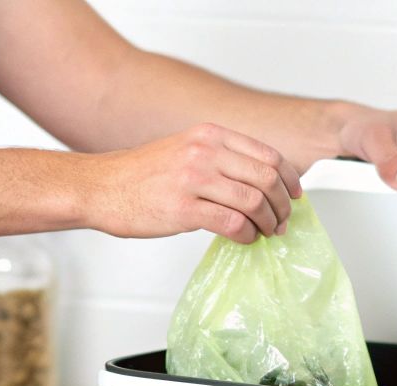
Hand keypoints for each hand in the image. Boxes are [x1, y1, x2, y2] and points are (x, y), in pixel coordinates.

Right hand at [90, 122, 301, 243]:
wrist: (101, 187)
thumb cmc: (142, 175)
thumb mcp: (186, 150)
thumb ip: (222, 159)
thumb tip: (260, 183)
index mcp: (210, 135)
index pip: (268, 155)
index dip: (290, 180)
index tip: (295, 197)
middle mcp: (204, 151)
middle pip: (267, 178)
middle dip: (283, 205)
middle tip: (282, 222)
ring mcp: (193, 179)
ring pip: (254, 202)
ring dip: (268, 223)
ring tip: (266, 233)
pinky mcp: (183, 208)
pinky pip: (233, 223)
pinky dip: (247, 235)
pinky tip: (244, 239)